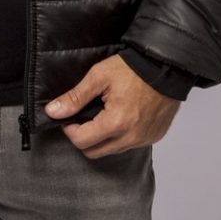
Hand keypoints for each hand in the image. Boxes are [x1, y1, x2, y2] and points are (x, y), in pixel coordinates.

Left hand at [44, 55, 180, 156]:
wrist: (167, 67)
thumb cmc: (134, 69)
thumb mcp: (99, 77)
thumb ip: (75, 97)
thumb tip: (53, 112)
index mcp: (116, 123)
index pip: (81, 141)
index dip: (70, 130)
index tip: (71, 118)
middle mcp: (131, 137)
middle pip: (94, 152)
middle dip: (84, 138)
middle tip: (85, 118)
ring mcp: (144, 139)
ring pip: (111, 150)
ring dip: (103, 138)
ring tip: (105, 115)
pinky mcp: (153, 137)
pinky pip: (129, 145)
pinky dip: (121, 136)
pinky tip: (123, 118)